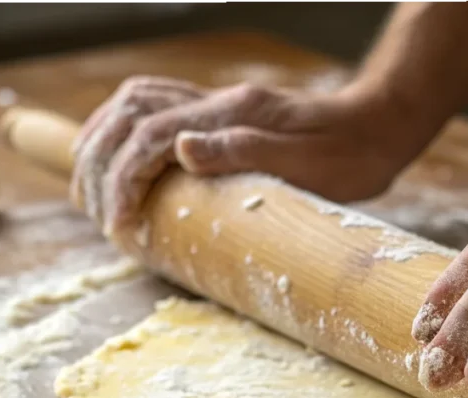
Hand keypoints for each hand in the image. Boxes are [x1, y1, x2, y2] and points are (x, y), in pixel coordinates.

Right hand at [70, 76, 417, 251]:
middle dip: (98, 159)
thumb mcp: (306, 162)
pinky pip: (155, 110)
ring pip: (135, 103)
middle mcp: (217, 104)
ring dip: (102, 140)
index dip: (124, 180)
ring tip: (88, 183)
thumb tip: (180, 148)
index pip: (151, 137)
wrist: (379, 128)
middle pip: (129, 113)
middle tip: (91, 208)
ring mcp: (217, 106)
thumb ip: (244, 150)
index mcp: (232, 115)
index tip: (119, 225)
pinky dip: (125, 133)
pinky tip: (122, 160)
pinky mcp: (221, 116)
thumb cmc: (350, 155)